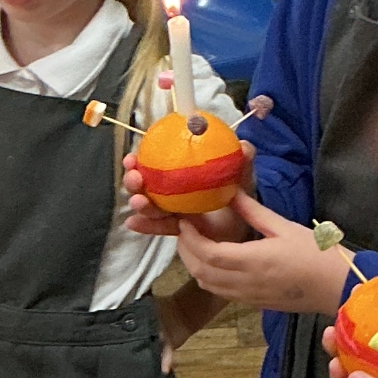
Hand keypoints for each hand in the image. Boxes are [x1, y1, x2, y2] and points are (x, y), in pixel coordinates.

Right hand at [122, 145, 257, 243]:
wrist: (245, 229)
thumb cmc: (240, 199)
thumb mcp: (242, 179)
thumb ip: (242, 164)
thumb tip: (244, 146)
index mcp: (183, 174)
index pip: (156, 163)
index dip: (140, 159)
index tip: (133, 157)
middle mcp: (174, 192)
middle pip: (145, 184)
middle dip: (133, 180)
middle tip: (135, 178)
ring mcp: (173, 212)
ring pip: (150, 207)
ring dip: (140, 203)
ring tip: (139, 202)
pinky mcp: (176, 231)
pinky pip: (160, 228)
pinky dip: (146, 226)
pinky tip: (132, 224)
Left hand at [176, 193, 352, 314]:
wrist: (338, 288)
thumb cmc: (318, 255)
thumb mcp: (284, 226)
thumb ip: (253, 210)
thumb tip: (230, 192)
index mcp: (254, 261)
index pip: (208, 253)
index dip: (190, 238)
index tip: (185, 221)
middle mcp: (247, 283)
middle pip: (201, 271)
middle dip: (186, 251)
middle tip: (185, 231)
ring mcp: (250, 296)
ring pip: (208, 285)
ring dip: (195, 266)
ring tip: (196, 245)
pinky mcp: (255, 303)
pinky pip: (222, 293)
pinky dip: (210, 278)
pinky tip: (216, 262)